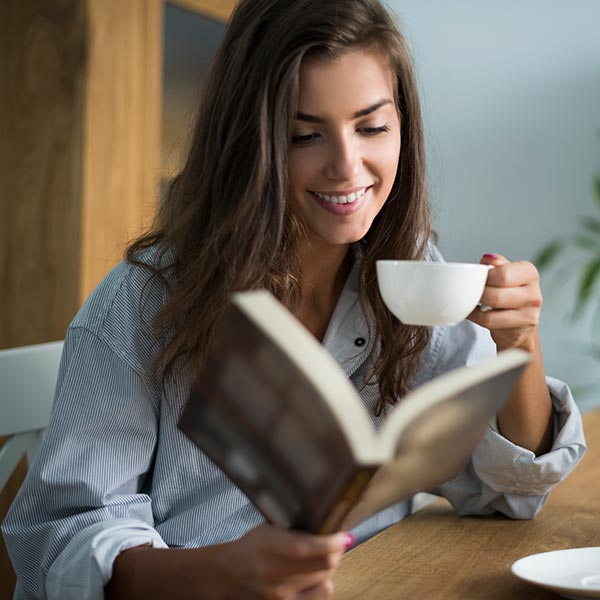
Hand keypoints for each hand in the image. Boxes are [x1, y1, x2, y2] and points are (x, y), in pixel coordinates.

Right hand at [217, 524, 350, 598]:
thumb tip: (326, 529)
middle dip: (337, 551)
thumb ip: (294, 531)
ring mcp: (281, 592)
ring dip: (331, 565)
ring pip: (324, 578)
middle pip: (323, 564)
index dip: (332, 541)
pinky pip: (319, 595)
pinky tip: (321, 575)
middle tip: (338, 543)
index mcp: (269, 544)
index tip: (343, 534)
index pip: (308, 547)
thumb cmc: (251, 547)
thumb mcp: (268, 529)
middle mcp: (276, 571)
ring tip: (329, 556)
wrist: (229, 574)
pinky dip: (325, 583)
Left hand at [467, 253, 542, 350]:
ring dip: (475, 308)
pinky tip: (475, 312)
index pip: (502, 275)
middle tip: (472, 292)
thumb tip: (488, 258)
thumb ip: (496, 264)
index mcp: (529, 273)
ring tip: (472, 302)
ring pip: (490, 313)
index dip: (484, 278)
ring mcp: (529, 315)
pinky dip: (476, 318)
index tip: (478, 279)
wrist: (518, 320)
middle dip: (478, 294)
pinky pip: (489, 324)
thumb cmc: (508, 291)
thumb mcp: (504, 272)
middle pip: (494, 295)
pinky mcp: (520, 331)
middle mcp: (533, 294)